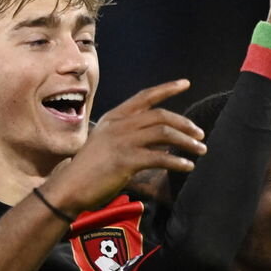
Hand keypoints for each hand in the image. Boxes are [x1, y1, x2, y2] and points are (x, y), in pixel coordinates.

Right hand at [41, 80, 202, 214]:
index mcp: (114, 117)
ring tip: (200, 150)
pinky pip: (160, 157)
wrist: (69, 187)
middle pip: (161, 115)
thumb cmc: (88, 169)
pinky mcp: (126, 160)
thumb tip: (160, 141)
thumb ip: (128, 136)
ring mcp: (122, 141)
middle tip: (200, 134)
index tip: (185, 83)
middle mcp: (119, 125)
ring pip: (164, 133)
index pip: (145, 97)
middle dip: (184, 123)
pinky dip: (177, 161)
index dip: (167, 88)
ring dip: (187, 141)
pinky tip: (187, 166)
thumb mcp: (106, 143)